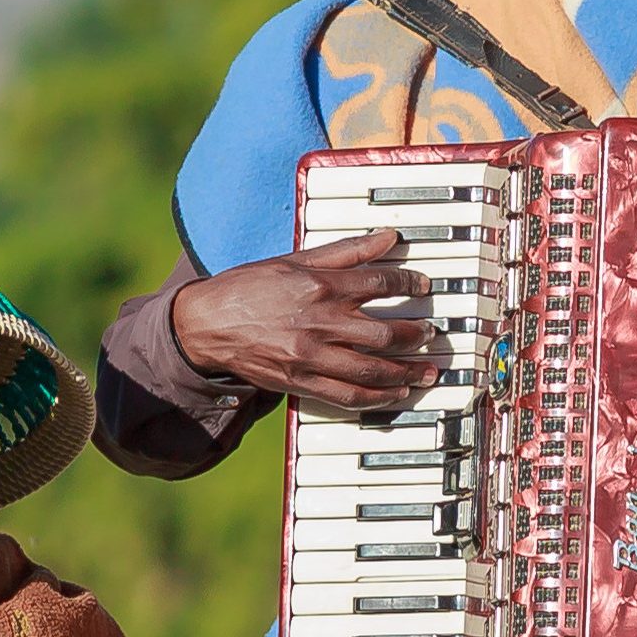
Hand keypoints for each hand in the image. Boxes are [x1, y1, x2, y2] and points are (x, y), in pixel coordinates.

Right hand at [166, 232, 439, 416]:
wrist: (205, 324)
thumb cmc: (248, 288)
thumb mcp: (294, 259)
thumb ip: (345, 251)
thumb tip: (387, 238)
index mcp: (319, 286)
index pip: (379, 284)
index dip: (409, 285)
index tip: (423, 286)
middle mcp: (320, 322)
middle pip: (384, 332)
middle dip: (415, 335)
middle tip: (431, 334)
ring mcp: (311, 356)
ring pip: (372, 370)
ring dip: (406, 372)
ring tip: (427, 370)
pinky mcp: (301, 382)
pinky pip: (348, 396)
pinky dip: (378, 398)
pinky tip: (396, 394)